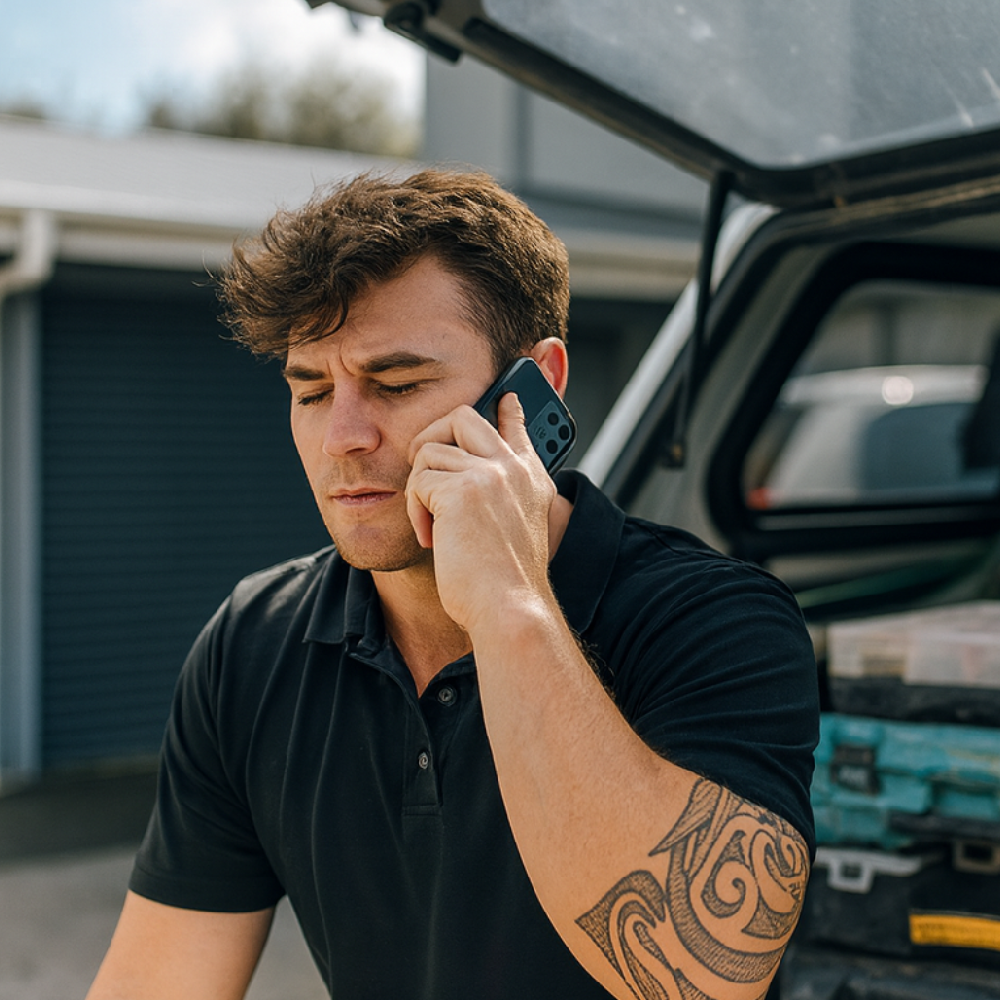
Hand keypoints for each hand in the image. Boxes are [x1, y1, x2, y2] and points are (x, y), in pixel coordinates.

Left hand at [405, 393, 557, 631]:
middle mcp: (513, 469)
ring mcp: (489, 475)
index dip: (508, 408)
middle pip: (463, 415)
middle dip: (432, 434)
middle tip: (422, 464)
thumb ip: (508, 498)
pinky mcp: (461, 490)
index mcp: (531, 479)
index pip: (518, 426)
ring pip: (429, 451)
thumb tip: (478, 479)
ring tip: (431, 527)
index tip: (506, 397)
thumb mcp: (520, 529)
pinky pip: (418, 480)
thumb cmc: (506, 582)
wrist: (509, 608)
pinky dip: (415, 512)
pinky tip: (430, 538)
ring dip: (419, 490)